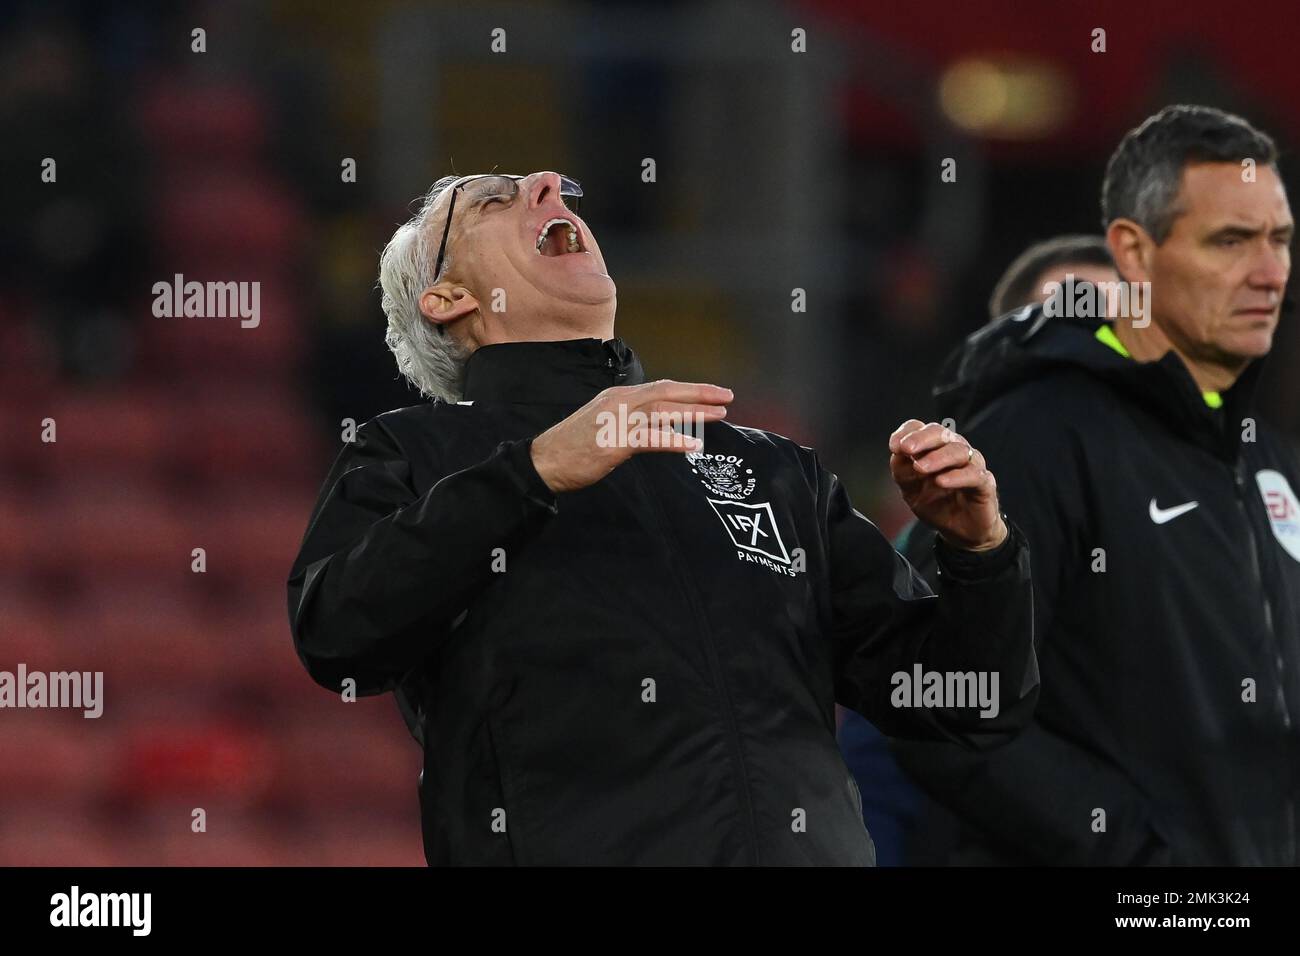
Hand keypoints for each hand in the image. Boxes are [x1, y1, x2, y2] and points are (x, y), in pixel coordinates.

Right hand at [530, 380, 733, 493]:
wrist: (544, 461)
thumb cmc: (573, 446)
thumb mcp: (603, 422)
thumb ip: (628, 418)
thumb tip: (653, 423)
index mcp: (618, 396)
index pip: (660, 387)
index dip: (689, 389)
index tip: (713, 393)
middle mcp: (620, 402)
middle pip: (667, 392)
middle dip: (700, 394)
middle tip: (727, 397)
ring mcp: (617, 421)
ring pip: (663, 411)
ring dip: (695, 412)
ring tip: (719, 415)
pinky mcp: (614, 443)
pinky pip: (651, 439)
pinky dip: (674, 440)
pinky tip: (693, 444)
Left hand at [888, 420, 1006, 551]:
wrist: (960, 530)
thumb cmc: (937, 504)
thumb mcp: (911, 490)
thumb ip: (902, 472)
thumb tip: (897, 455)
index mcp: (933, 448)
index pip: (921, 429)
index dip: (907, 432)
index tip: (894, 446)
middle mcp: (953, 450)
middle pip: (940, 433)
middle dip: (922, 439)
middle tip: (907, 449)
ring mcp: (971, 464)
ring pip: (958, 450)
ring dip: (937, 457)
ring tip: (920, 467)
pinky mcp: (984, 482)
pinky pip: (973, 474)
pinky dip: (956, 476)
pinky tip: (941, 481)